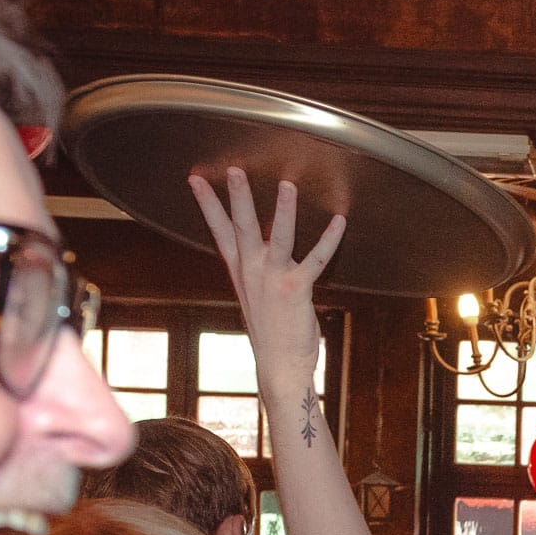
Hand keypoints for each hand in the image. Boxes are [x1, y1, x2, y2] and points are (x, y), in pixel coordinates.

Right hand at [189, 168, 345, 393]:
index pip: (219, 231)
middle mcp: (251, 272)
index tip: (195, 178)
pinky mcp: (295, 290)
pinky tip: (339, 222)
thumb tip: (261, 246)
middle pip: (240, 227)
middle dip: (237, 197)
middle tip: (233, 169)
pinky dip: (328, 240)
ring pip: (276, 238)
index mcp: (240, 270)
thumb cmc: (272, 329)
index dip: (207, 204)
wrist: (279, 365)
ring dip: (282, 211)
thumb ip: (256, 268)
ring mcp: (272, 280)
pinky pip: (314, 260)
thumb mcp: (256, 294)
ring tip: (286, 185)